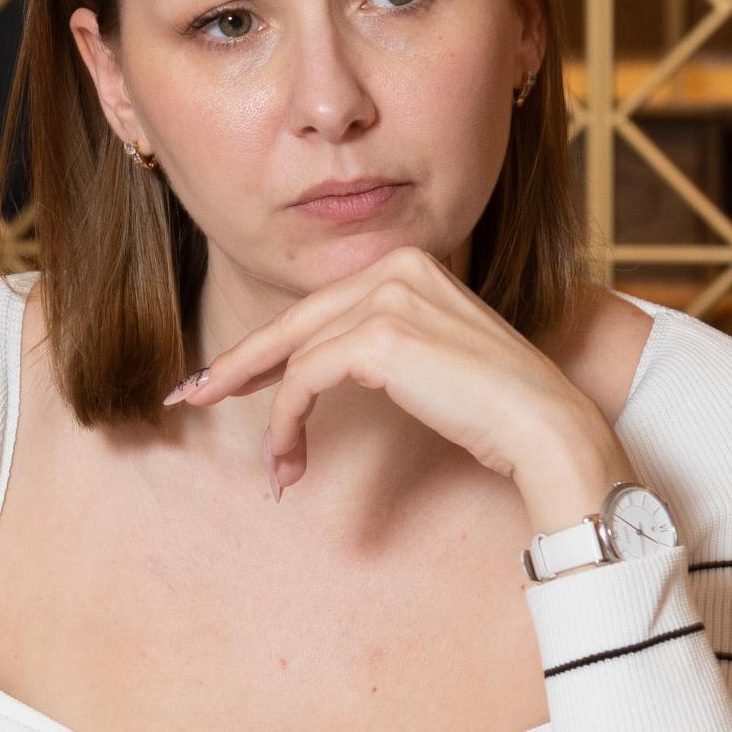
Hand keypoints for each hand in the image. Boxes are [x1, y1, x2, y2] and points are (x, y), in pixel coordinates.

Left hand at [168, 245, 625, 526]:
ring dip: (273, 420)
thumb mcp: (427, 363)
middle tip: (188, 397)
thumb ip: (376, 350)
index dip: (263, 347)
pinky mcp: (378, 336)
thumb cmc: (493, 409)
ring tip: (275, 467)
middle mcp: (395, 267)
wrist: (543, 427)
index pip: (317, 308)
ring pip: (295, 358)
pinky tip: (290, 461)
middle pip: (293, 323)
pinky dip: (288, 424)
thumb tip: (309, 370)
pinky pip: (305, 381)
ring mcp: (387, 296)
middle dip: (236, 366)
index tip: (219, 378)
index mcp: (408, 263)